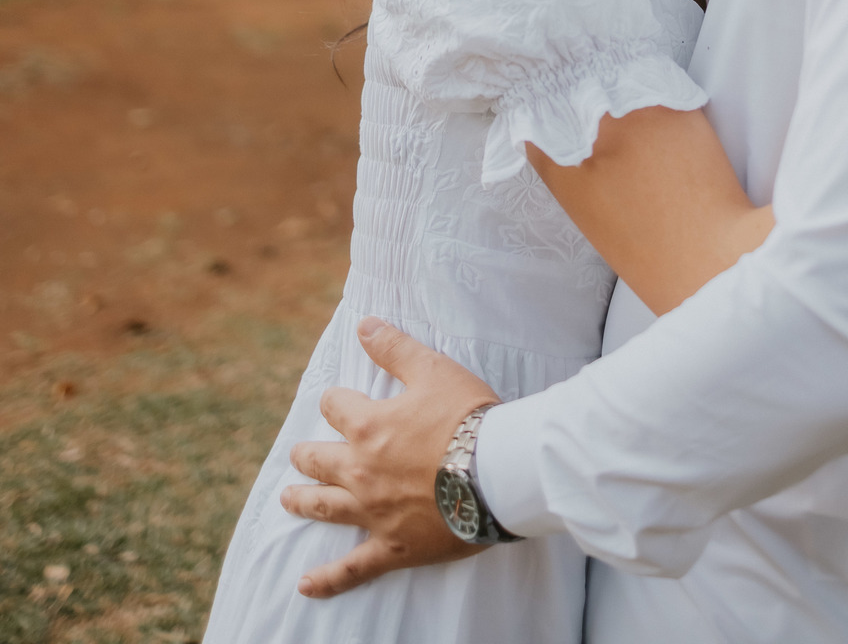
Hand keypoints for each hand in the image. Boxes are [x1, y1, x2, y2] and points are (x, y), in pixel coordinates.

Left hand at [281, 316, 499, 596]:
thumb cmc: (468, 415)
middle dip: (307, 454)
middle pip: (320, 459)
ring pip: (325, 507)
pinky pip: (353, 568)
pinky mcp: (393, 546)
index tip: (339, 401)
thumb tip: (363, 324)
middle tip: (299, 454)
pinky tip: (306, 586)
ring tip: (288, 498)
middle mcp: (361, 470)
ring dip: (303, 501)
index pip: (336, 407)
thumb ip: (394, 348)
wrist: (497, 471)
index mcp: (369, 426)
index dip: (337, 401)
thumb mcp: (432, 369)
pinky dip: (328, 579)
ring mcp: (373, 512)